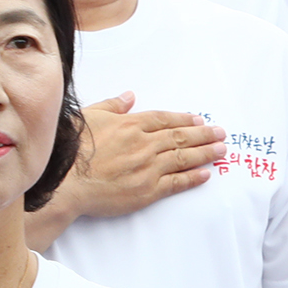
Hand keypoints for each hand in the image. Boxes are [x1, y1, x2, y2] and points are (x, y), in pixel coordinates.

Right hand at [65, 94, 226, 219]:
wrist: (67, 182)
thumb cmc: (73, 150)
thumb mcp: (89, 117)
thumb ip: (112, 106)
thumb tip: (129, 96)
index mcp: (131, 125)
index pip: (164, 120)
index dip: (184, 120)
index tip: (199, 120)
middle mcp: (144, 144)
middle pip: (180, 137)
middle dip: (203, 135)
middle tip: (221, 133)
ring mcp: (148, 168)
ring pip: (183, 158)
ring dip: (205, 153)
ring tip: (221, 150)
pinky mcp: (147, 190)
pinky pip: (176, 182)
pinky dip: (193, 177)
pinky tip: (206, 173)